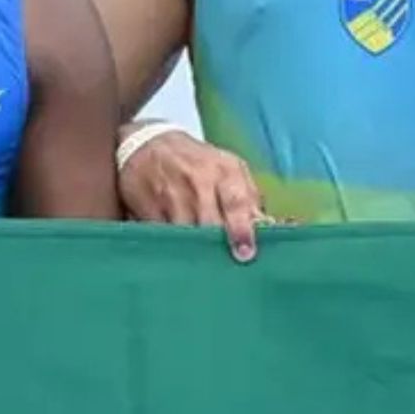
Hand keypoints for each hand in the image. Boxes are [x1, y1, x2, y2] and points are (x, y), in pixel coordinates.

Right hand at [117, 129, 268, 262]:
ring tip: (208, 268)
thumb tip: (268, 227)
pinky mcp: (149, 211)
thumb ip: (250, 197)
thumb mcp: (230, 167)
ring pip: (188, 235)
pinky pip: (167, 238)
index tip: (245, 254)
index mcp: (224, 171)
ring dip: (199, 253)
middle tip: (229, 267)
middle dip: (220, 248)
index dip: (242, 230)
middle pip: (211, 225)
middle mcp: (198, 183)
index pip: (236, 202)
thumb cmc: (199, 162)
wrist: (147, 145)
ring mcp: (172, 197)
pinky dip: (177, 249)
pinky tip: (184, 256)